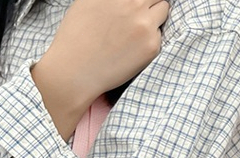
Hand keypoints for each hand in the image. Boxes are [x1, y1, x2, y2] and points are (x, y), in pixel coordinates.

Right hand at [31, 0, 168, 139]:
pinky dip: (151, 38)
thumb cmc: (78, 36)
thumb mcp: (89, 1)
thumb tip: (127, 1)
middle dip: (150, 2)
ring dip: (155, 16)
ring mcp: (144, 23)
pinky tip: (134, 47)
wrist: (76, 69)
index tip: (139, 4)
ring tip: (138, 29)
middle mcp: (132, 2)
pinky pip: (159, 35)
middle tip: (140, 15)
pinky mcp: (151, 45)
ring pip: (163, 10)